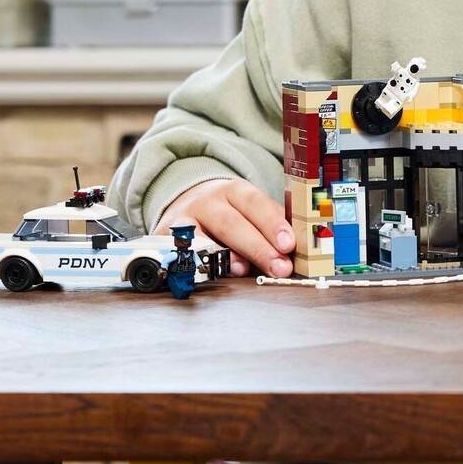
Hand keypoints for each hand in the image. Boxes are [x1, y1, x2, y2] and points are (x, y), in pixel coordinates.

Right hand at [157, 178, 295, 276]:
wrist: (184, 204)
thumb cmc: (228, 213)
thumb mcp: (249, 211)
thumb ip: (270, 228)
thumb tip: (297, 252)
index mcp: (234, 191)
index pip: (255, 203)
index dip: (273, 224)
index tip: (289, 244)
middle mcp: (207, 202)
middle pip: (232, 223)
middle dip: (257, 248)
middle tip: (279, 268)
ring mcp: (184, 220)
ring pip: (204, 237)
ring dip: (225, 256)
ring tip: (244, 270)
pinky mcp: (165, 239)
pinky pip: (181, 253)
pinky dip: (196, 264)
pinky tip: (211, 273)